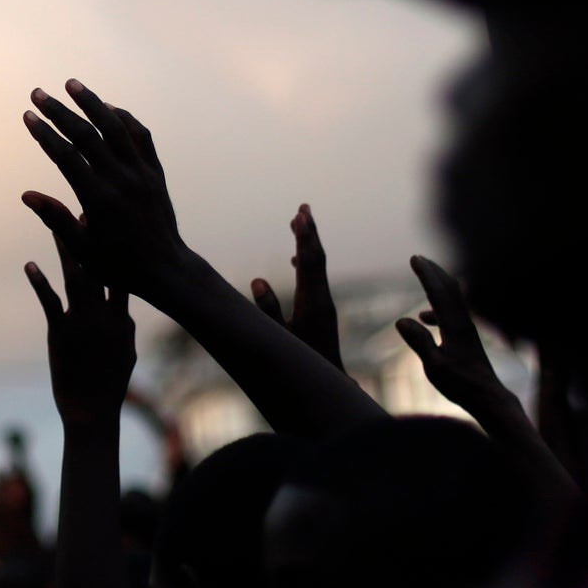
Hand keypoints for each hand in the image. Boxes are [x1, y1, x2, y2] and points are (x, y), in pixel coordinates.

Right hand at [22, 79, 185, 299]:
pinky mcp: (155, 172)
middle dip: (59, 111)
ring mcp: (141, 172)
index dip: (44, 133)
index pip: (65, 156)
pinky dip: (124, 118)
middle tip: (38, 93)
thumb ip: (55, 219)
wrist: (166, 269)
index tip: (28, 116)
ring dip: (93, 102)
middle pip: (86, 134)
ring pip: (115, 126)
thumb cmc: (118, 265)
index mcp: (98, 199)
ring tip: (72, 84)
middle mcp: (120, 179)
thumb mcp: (82, 249)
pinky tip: (109, 108)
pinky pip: (141, 136)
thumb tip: (27, 194)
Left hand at [27, 238, 135, 429]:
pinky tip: (30, 265)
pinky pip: (49, 302)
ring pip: (75, 278)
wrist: (92, 412)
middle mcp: (104, 315)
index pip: (123, 273)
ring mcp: (83, 322)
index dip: (117, 246)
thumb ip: (125, 326)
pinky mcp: (60, 333)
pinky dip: (39, 282)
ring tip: (55, 226)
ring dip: (65, 250)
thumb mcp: (127, 353)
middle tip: (84, 209)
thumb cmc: (110, 385)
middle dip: (91, 237)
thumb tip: (124, 309)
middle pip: (98, 267)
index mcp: (122, 317)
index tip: (114, 222)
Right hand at [251, 203, 343, 369]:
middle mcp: (322, 299)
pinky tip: (295, 258)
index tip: (300, 214)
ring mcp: (324, 303)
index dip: (303, 237)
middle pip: (316, 258)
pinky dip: (305, 261)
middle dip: (309, 232)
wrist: (330, 380)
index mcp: (312, 302)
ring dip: (308, 243)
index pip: (308, 262)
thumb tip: (257, 279)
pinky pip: (314, 277)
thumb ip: (268, 309)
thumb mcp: (281, 338)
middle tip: (303, 207)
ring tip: (299, 221)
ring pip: (317, 266)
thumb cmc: (302, 362)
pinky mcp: (322, 309)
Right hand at [395, 255, 518, 423]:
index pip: (438, 293)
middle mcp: (463, 323)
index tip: (414, 258)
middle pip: (449, 289)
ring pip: (453, 300)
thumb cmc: (462, 384)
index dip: (426, 274)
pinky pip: (451, 313)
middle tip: (419, 258)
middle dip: (434, 271)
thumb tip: (400, 320)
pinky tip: (425, 317)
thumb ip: (419, 342)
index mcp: (455, 326)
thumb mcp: (434, 365)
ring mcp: (467, 330)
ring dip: (437, 286)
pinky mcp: (467, 339)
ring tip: (424, 278)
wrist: (488, 398)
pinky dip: (437, 308)